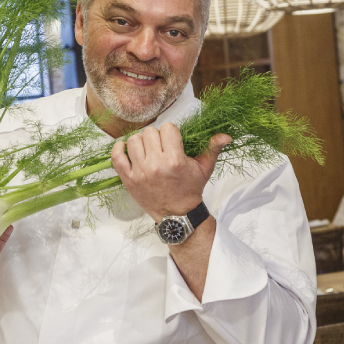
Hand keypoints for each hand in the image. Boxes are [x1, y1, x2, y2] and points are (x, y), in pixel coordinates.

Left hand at [111, 124, 230, 220]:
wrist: (177, 214)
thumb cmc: (190, 189)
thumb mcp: (204, 169)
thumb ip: (213, 149)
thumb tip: (226, 135)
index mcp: (175, 160)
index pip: (167, 128)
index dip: (171, 133)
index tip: (173, 142)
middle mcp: (156, 165)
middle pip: (149, 133)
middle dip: (156, 138)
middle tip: (161, 148)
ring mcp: (140, 172)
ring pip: (133, 141)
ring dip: (140, 143)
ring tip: (147, 151)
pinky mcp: (128, 179)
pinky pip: (116, 157)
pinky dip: (119, 149)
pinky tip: (126, 149)